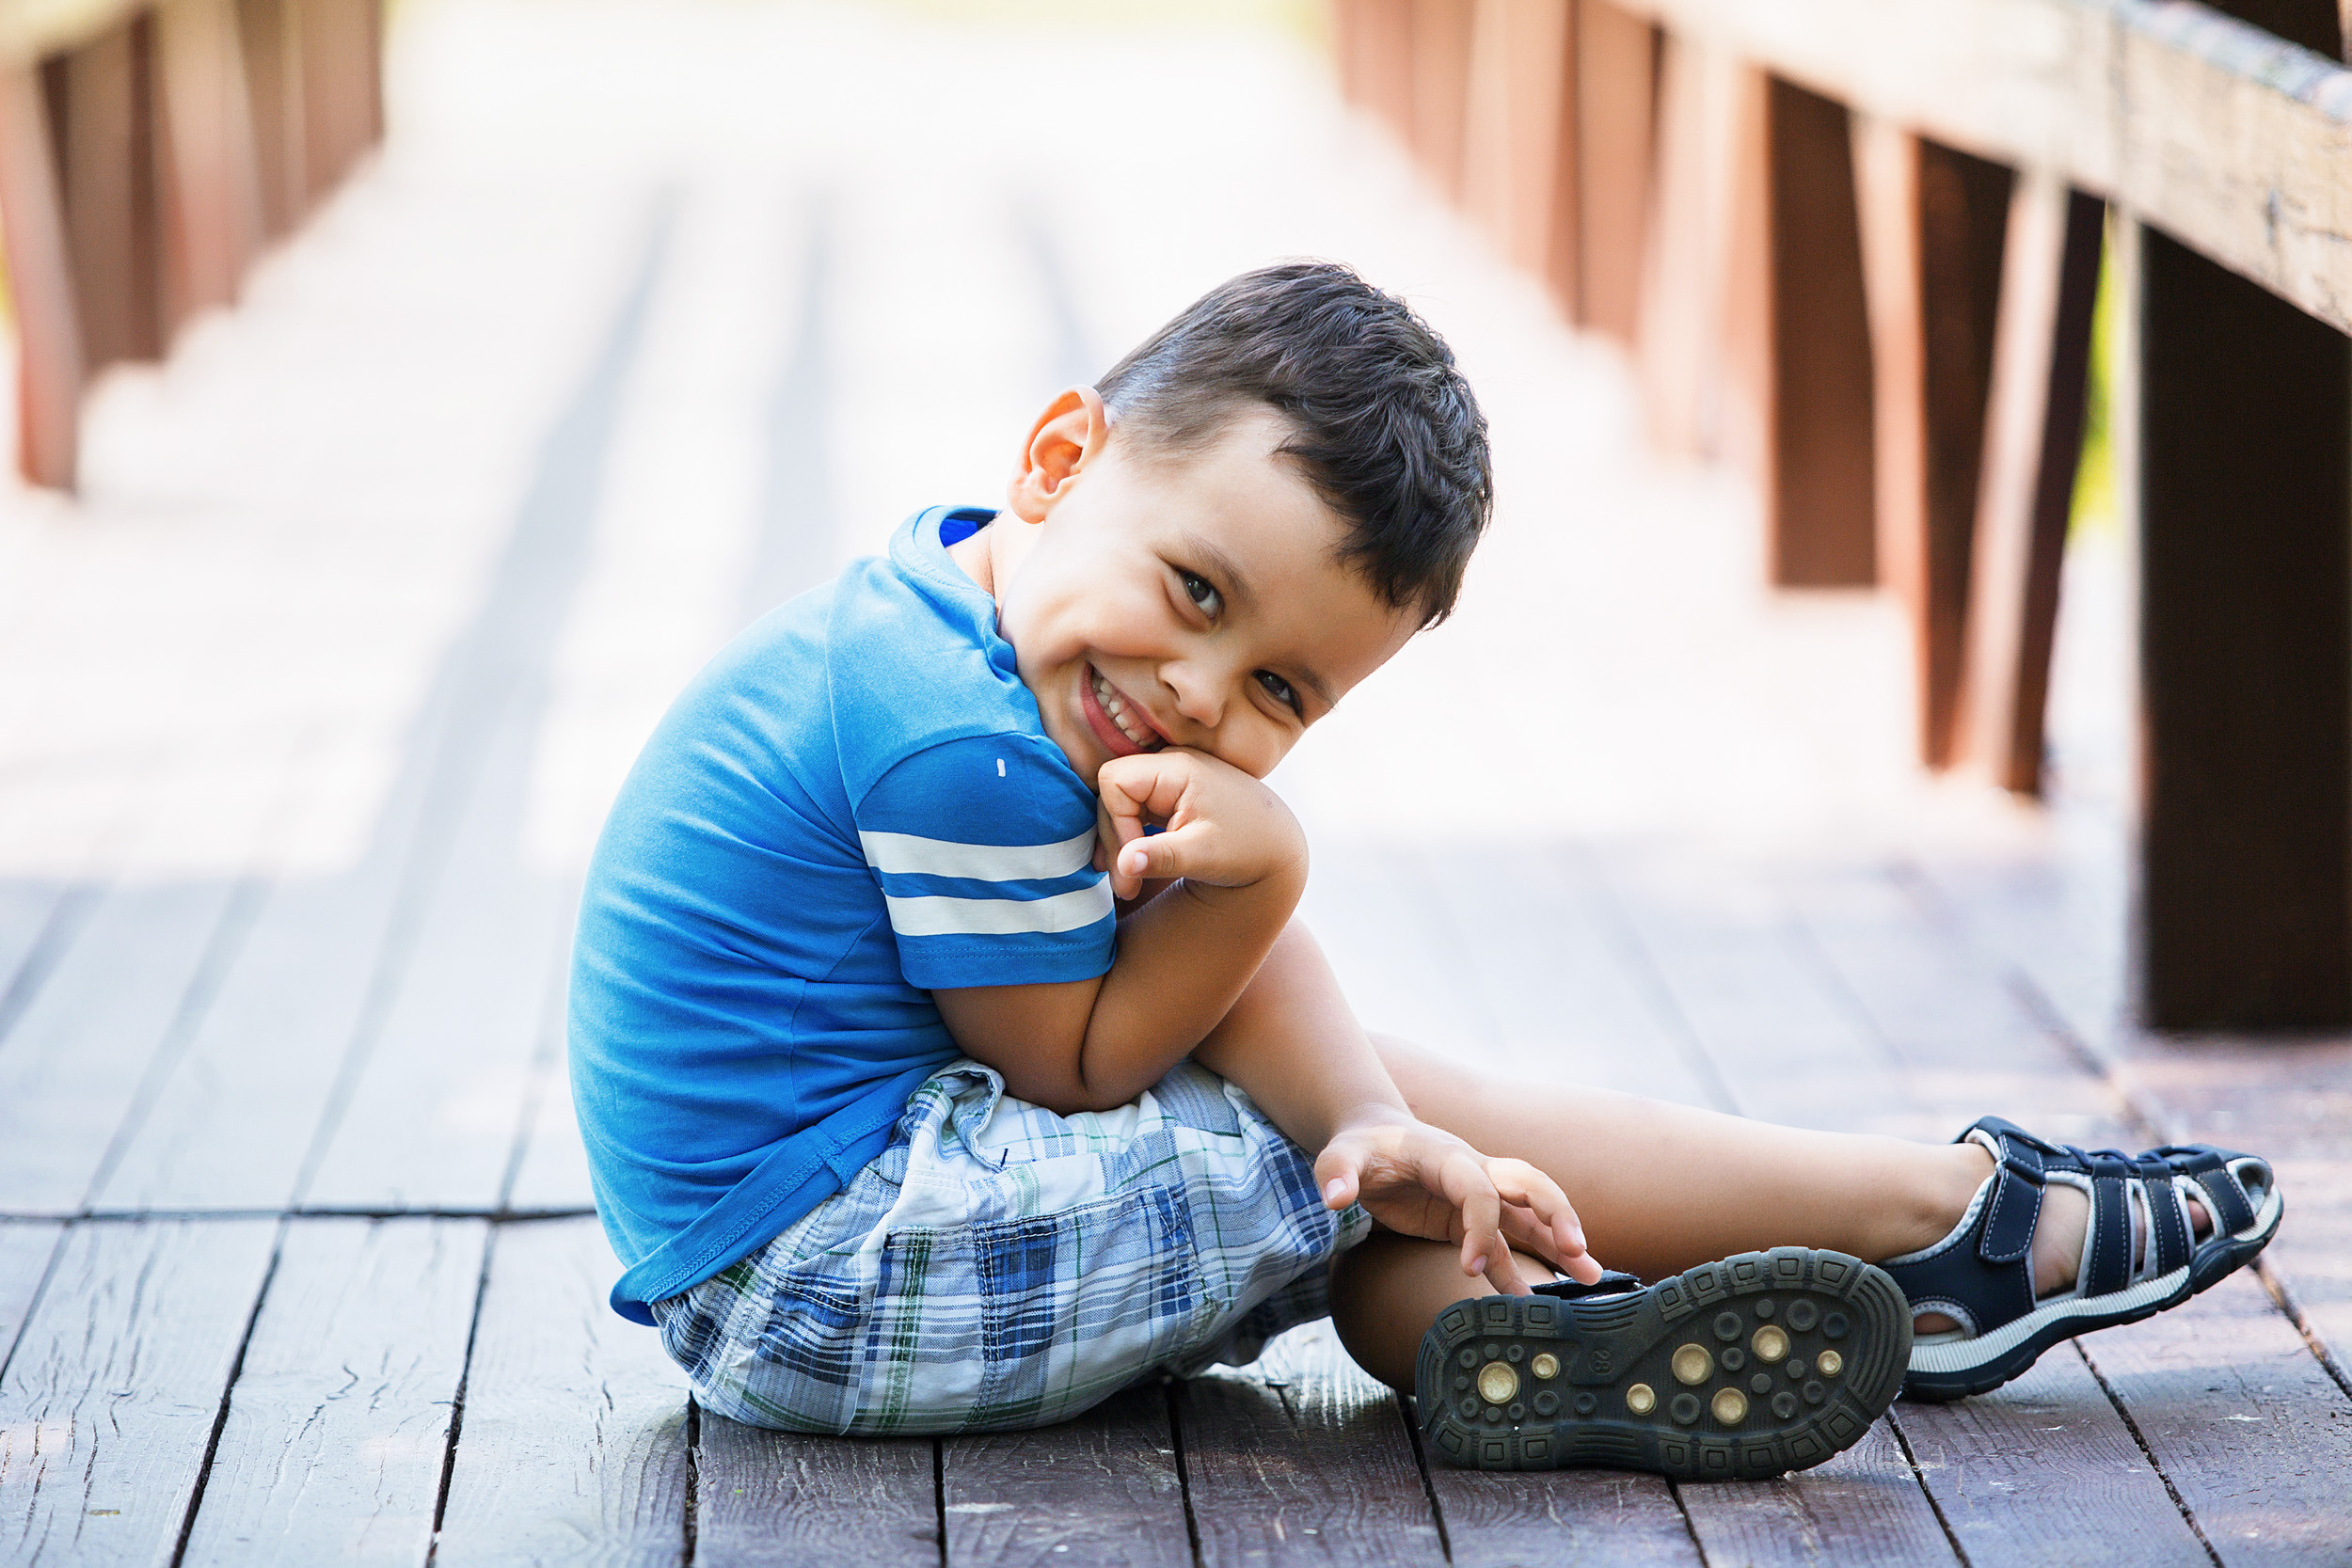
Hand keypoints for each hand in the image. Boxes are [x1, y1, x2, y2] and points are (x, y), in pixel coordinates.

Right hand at [1095, 748, 1306, 902]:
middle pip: (1113, 794)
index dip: (1114, 822)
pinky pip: (1134, 811)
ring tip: (1129, 885)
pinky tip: (1134, 868)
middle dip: (1114, 841)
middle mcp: (1170, 765)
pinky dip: (1130, 839)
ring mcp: (1170, 779)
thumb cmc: (1247, 850)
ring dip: (1120, 844)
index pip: (1114, 781)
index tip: (1131, 861)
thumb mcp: (1205, 856)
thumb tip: (1122, 864)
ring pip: (1120, 805)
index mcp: (1178, 769)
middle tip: (1126, 886)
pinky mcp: (1170, 795)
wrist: (1279, 849)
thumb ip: (1162, 857)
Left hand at [1315, 1114, 1602, 1295]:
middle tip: (1577, 1250)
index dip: (1480, 1226)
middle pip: (1529, 1185)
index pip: (1478, 1189)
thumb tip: (1335, 1198)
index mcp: (1446, 1156)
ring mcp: (1477, 1195)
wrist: (1370, 1138)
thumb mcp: (1339, 1154)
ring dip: (1561, 1242)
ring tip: (1594, 1277)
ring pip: (1530, 1216)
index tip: (1468, 1267)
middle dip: (1555, 1214)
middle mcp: (1473, 1171)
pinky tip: (1538, 1301)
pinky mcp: (1469, 1219)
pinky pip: (1505, 1246)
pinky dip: (1523, 1270)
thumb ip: (1336, 1172)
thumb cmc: (1358, 1147)